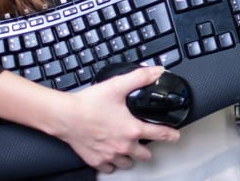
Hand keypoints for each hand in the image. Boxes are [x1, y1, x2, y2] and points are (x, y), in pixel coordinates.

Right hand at [57, 65, 180, 172]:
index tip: (175, 136)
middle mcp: (123, 146)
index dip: (171, 135)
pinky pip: (110, 168)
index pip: (160, 135)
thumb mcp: (118, 86)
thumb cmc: (89, 104)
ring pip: (128, 163)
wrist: (65, 116)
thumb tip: (156, 72)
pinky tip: (111, 154)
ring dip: (130, 157)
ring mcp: (110, 156)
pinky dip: (112, 163)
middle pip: (145, 155)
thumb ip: (140, 78)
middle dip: (147, 149)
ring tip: (128, 147)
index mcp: (132, 130)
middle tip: (145, 141)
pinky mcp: (96, 161)